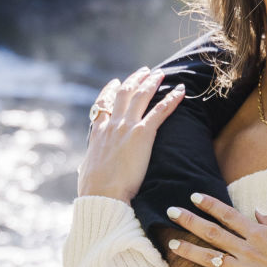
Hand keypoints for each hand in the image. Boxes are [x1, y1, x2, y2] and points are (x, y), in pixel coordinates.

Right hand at [76, 68, 184, 200]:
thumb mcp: (86, 173)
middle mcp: (111, 125)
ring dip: (152, 82)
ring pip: (141, 96)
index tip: (115, 82)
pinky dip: (172, 99)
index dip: (109, 91)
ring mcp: (126, 127)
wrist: (102, 195)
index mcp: (97, 134)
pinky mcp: (142, 134)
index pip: (102, 105)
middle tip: (144, 71)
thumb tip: (85, 171)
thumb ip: (89, 166)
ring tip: (161, 74)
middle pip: (123, 94)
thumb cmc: (94, 191)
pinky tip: (181, 91)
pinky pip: (160, 111)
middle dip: (134, 80)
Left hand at [166, 192, 266, 266]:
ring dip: (188, 250)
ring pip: (209, 258)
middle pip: (212, 233)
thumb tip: (257, 211)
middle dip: (190, 221)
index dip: (209, 205)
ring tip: (171, 244)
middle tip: (171, 212)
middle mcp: (249, 250)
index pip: (228, 215)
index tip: (193, 197)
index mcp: (261, 233)